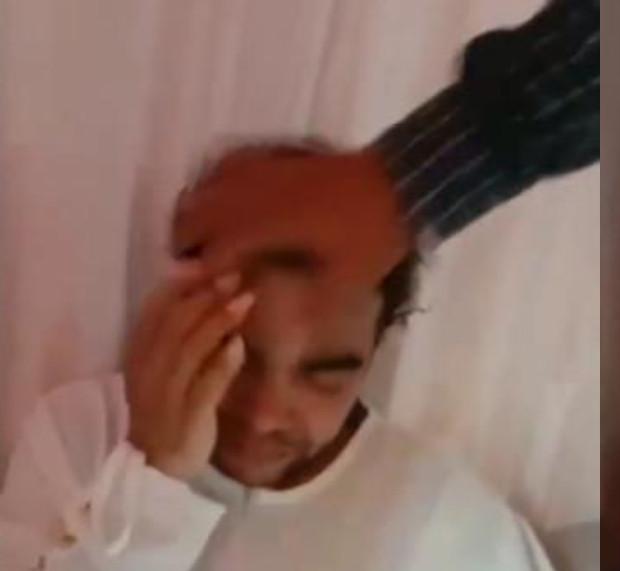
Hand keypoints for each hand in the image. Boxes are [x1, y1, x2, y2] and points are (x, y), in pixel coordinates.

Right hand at [125, 265, 254, 480]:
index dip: (180, 287)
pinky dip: (221, 365)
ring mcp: (165, 396)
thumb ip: (186, 344)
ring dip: (217, 322)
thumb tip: (213, 304)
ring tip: (245, 300)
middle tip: (235, 275)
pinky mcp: (185, 419)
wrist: (154, 469)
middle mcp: (147, 373)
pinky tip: (239, 346)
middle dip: (205, 297)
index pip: (155, 313)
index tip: (207, 265)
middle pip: (174, 326)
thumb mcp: (170, 375)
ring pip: (188, 351)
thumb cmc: (168, 415)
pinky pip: (203, 387)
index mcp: (140, 358)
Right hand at [172, 147, 410, 290]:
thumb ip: (309, 304)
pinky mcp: (276, 158)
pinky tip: (220, 199)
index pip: (213, 252)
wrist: (401, 186)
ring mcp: (263, 172)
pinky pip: (228, 165)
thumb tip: (282, 329)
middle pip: (195, 215)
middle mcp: (254, 196)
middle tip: (190, 270)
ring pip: (206, 188)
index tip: (195, 295)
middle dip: (185, 243)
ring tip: (199, 239)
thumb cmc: (373, 236)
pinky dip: (214, 182)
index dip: (199, 276)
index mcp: (266, 227)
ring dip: (194, 213)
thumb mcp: (345, 281)